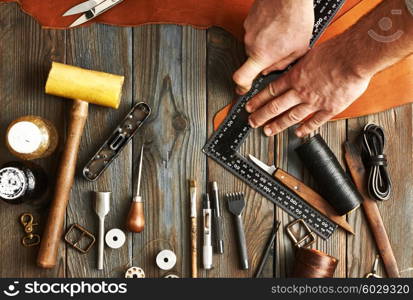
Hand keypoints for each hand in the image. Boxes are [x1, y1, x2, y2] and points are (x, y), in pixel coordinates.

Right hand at [233, 0, 314, 93]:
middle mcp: (250, 44)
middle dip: (264, 58)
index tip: (242, 89)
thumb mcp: (298, 49)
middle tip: (279, 50)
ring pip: (254, 45)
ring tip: (281, 33)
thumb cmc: (296, 17)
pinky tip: (276, 24)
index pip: (241, 77)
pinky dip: (264, 31)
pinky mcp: (248, 20)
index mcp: (261, 55)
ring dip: (265, 43)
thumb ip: (282, 65)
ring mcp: (247, 31)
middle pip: (251, 60)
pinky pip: (254, 32)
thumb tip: (270, 70)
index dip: (240, 86)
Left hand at [246, 37, 372, 136]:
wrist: (354, 57)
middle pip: (276, 106)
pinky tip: (298, 133)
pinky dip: (305, 129)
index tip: (250, 106)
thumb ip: (299, 65)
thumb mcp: (308, 54)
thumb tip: (291, 68)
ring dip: (278, 125)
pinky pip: (314, 122)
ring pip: (291, 116)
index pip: (271, 91)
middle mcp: (301, 91)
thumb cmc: (335, 52)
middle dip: (261, 115)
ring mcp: (314, 102)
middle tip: (252, 122)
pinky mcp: (329, 109)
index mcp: (295, 77)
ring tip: (268, 131)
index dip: (258, 100)